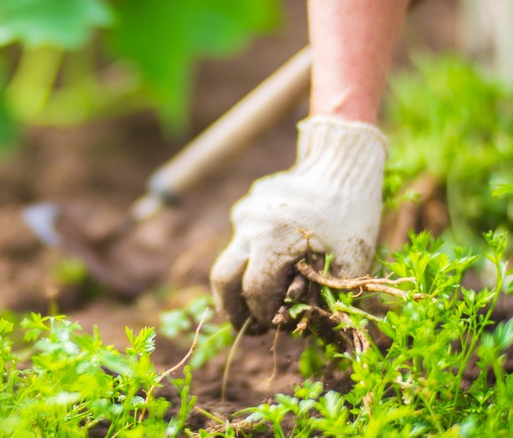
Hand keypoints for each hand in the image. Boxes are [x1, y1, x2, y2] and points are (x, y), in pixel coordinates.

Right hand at [210, 117, 387, 332]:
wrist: (341, 162)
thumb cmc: (353, 213)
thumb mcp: (352, 260)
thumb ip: (327, 297)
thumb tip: (302, 326)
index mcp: (273, 241)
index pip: (254, 292)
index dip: (261, 316)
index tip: (272, 327)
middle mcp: (250, 227)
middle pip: (223, 278)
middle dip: (231, 308)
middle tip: (246, 327)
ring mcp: (244, 214)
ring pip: (228, 258)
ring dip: (239, 284)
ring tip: (256, 302)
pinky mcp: (247, 205)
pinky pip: (242, 238)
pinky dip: (252, 256)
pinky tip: (275, 257)